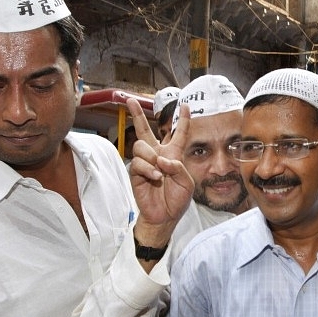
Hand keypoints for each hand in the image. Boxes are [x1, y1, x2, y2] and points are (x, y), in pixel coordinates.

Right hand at [127, 98, 193, 247]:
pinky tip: (155, 177)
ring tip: (159, 171)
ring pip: (141, 145)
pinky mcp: (136, 173)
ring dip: (151, 156)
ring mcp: (145, 163)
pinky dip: (148, 169)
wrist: (165, 216)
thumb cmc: (177, 199)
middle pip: (144, 130)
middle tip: (130, 100)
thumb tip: (161, 159)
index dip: (183, 120)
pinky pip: (138, 163)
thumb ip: (178, 167)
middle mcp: (157, 155)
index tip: (185, 105)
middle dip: (137, 114)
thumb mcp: (187, 182)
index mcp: (173, 155)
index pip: (178, 134)